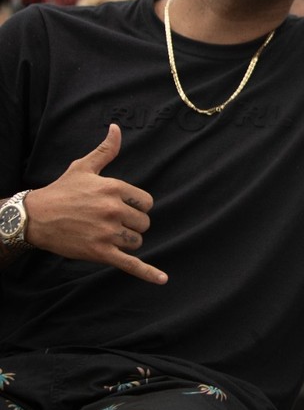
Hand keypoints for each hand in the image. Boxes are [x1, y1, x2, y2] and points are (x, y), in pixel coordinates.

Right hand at [24, 124, 165, 284]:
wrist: (34, 217)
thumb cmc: (61, 191)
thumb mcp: (84, 167)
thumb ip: (106, 150)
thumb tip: (116, 129)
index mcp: (114, 188)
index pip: (146, 202)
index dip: (136, 206)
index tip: (121, 207)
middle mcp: (113, 209)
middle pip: (144, 223)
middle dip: (131, 224)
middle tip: (108, 222)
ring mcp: (107, 232)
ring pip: (136, 241)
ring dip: (126, 241)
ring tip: (105, 234)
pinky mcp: (100, 252)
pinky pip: (130, 264)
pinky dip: (147, 273)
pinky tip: (162, 280)